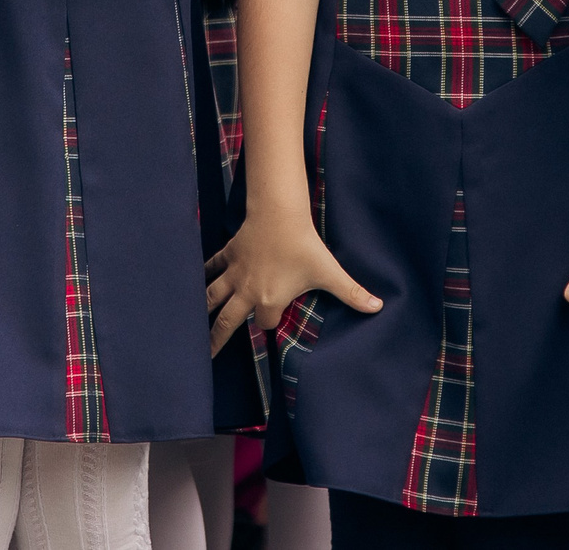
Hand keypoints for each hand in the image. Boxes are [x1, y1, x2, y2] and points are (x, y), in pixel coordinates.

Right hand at [205, 210, 381, 355]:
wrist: (280, 214)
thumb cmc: (304, 245)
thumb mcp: (329, 272)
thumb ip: (352, 293)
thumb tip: (378, 307)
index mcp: (269, 301)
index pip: (265, 323)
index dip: (269, 323)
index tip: (270, 322)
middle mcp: (246, 291)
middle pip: (225, 321)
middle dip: (215, 339)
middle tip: (204, 355)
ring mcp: (235, 273)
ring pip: (211, 297)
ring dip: (202, 311)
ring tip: (190, 326)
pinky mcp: (229, 254)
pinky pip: (211, 267)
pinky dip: (203, 274)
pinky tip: (192, 280)